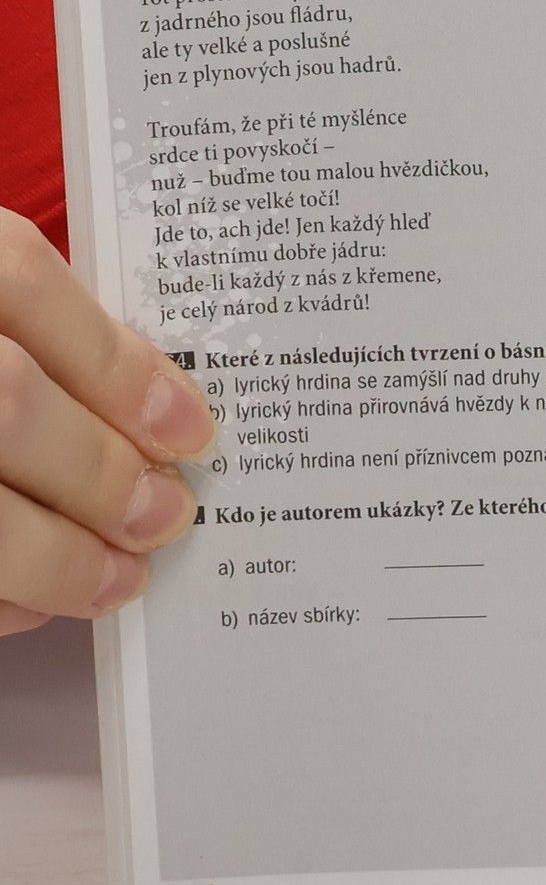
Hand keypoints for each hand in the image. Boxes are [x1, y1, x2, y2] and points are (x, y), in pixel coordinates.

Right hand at [0, 208, 214, 637]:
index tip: (189, 430)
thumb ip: (17, 324)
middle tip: (165, 517)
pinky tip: (30, 604)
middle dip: (102, 473)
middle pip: (5, 402)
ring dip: (53, 556)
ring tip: (116, 577)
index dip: (117, 364)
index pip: (17, 281)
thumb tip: (145, 406)